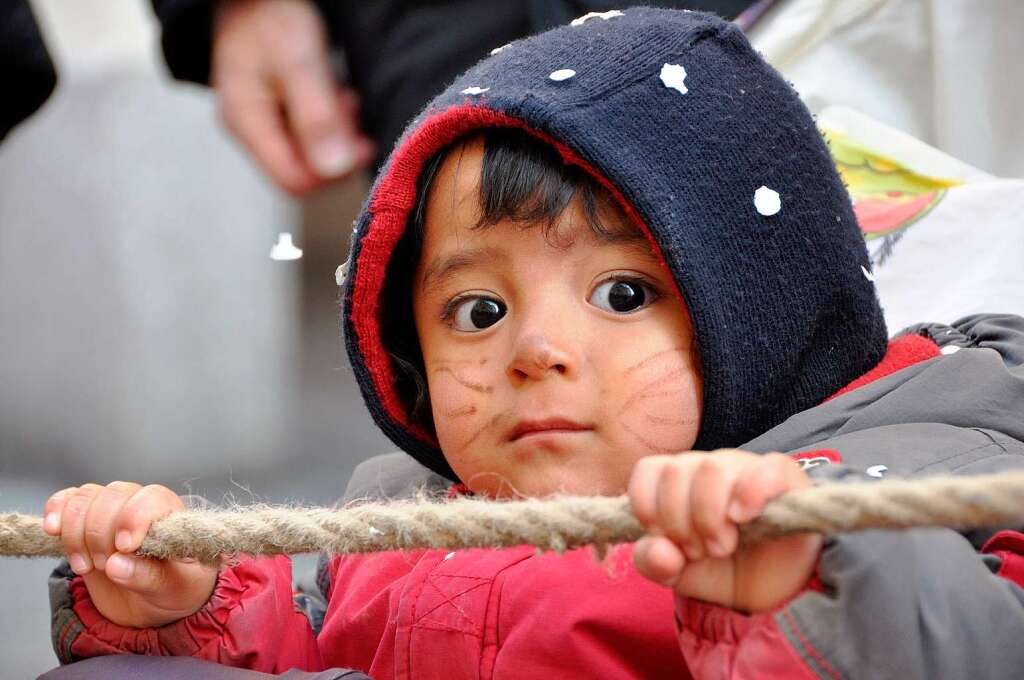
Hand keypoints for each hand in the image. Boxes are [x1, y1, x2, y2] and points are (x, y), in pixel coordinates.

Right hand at [43, 482, 218, 627]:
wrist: (153, 599)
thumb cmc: (173, 587)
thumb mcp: (172, 590)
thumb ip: (148, 577)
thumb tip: (116, 566)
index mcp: (170, 516)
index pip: (151, 498)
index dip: (132, 518)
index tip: (124, 547)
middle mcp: (141, 504)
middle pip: (113, 496)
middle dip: (100, 534)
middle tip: (103, 567)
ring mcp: (112, 509)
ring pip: (86, 497)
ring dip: (76, 532)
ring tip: (85, 567)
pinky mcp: (86, 519)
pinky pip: (68, 500)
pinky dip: (56, 510)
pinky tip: (53, 531)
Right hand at [212, 0, 374, 193]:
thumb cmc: (272, 19)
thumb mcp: (299, 62)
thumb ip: (316, 117)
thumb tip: (335, 170)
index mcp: (246, 124)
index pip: (294, 182)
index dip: (333, 171)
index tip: (360, 140)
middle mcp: (248, 133)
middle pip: (303, 173)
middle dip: (337, 150)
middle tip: (350, 109)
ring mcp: (259, 126)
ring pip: (309, 158)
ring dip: (337, 136)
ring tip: (344, 99)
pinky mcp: (273, 117)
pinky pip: (307, 139)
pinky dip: (330, 125)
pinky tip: (336, 98)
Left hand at [628, 449, 821, 612]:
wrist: (772, 594)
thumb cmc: (720, 572)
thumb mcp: (676, 574)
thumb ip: (652, 561)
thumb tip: (661, 550)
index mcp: (678, 480)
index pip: (648, 469)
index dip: (648, 507)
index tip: (665, 539)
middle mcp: (709, 466)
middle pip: (675, 471)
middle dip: (679, 523)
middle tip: (699, 551)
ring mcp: (747, 468)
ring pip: (712, 469)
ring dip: (710, 517)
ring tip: (722, 546)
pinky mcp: (786, 479)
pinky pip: (767, 469)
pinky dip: (750, 495)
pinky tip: (744, 519)